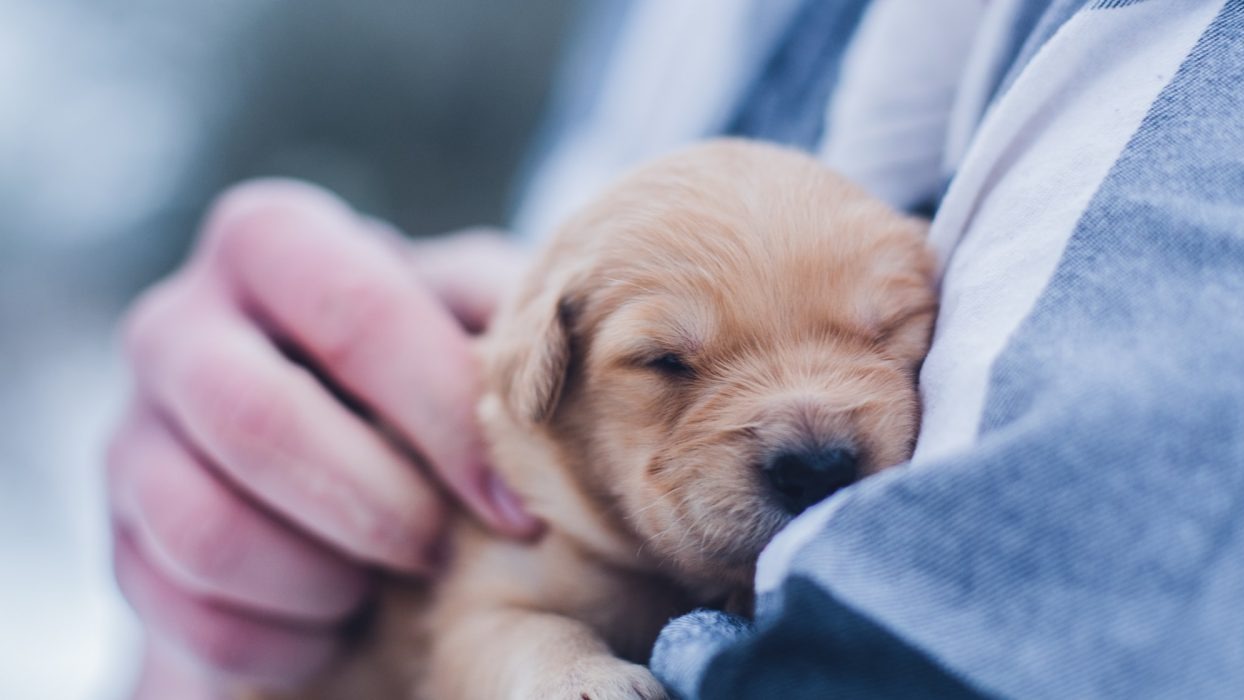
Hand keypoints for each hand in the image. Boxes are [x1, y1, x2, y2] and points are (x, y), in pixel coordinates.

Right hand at [106, 180, 538, 695]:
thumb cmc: (420, 372)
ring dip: (321, 577)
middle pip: (255, 418)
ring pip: (203, 526)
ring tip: (382, 580)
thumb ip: (503, 311)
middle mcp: (179, 323)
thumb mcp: (468, 317)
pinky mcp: (121, 535)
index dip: (445, 418)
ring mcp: (132, 431)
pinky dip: (278, 637)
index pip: (357, 312)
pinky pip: (183, 608)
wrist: (328, 452)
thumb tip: (574, 342)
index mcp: (273, 243)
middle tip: (438, 550)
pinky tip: (334, 621)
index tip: (516, 507)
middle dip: (374, 506)